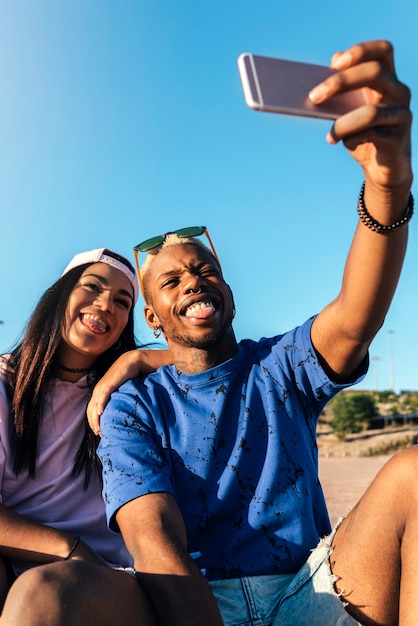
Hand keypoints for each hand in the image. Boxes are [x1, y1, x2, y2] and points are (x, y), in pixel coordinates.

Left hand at [87, 350, 141, 434]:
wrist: (130, 362)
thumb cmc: (126, 376)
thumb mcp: (119, 390)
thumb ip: (116, 399)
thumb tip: (119, 412)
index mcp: (99, 392)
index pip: (91, 410)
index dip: (93, 422)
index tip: (98, 432)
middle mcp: (98, 390)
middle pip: (90, 410)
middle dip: (93, 423)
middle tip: (99, 434)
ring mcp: (102, 387)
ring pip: (95, 405)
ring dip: (96, 418)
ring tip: (99, 429)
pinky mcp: (109, 384)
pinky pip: (103, 396)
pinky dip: (100, 405)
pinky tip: (100, 413)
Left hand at [309, 40, 411, 193]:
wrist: (381, 167)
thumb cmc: (363, 133)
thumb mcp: (350, 110)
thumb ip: (342, 89)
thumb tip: (333, 59)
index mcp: (387, 79)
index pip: (382, 51)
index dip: (361, 51)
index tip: (335, 63)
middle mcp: (399, 92)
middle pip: (374, 72)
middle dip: (340, 82)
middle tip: (314, 96)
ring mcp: (401, 114)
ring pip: (371, 111)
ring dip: (342, 123)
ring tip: (328, 133)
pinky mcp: (398, 138)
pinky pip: (371, 135)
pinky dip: (350, 138)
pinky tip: (335, 141)